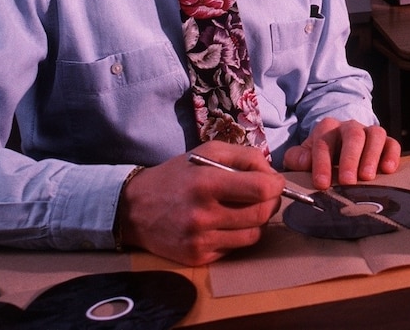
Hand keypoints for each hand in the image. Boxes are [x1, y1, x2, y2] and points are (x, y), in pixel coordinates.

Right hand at [117, 142, 283, 265]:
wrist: (134, 209)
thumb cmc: (176, 176)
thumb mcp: (206, 152)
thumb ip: (244, 157)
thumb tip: (273, 173)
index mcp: (206, 182)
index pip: (261, 189)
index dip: (276, 185)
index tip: (274, 182)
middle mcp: (203, 214)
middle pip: (262, 214)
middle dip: (271, 203)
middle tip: (264, 195)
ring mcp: (200, 239)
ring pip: (253, 235)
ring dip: (258, 221)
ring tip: (246, 209)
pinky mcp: (198, 257)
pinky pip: (236, 248)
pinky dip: (238, 235)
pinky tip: (226, 224)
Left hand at [282, 118, 400, 189]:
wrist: (340, 148)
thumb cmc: (322, 157)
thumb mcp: (305, 157)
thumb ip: (297, 158)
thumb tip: (304, 162)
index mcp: (328, 128)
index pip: (324, 142)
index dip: (322, 163)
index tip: (322, 183)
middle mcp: (350, 127)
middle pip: (352, 136)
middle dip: (349, 159)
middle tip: (347, 181)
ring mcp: (369, 132)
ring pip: (375, 135)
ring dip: (371, 156)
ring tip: (367, 177)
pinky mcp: (386, 142)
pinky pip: (392, 143)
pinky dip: (391, 155)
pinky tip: (388, 170)